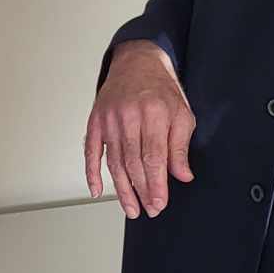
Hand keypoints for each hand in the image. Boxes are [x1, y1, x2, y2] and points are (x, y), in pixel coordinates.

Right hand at [85, 40, 194, 217]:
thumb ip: (181, 145)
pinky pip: (91, 151)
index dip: (156, 184)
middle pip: (133, 163)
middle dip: (142, 191)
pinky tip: (97, 190)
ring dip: (121, 189)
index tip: (159, 203)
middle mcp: (129, 116)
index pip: (154, 157)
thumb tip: (182, 175)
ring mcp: (109, 119)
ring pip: (114, 162)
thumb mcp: (182, 113)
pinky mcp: (95, 121)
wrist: (136, 63)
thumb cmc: (161, 90)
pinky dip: (92, 173)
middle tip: (149, 210)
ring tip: (131, 208)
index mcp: (154, 113)